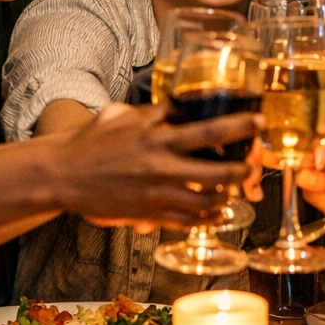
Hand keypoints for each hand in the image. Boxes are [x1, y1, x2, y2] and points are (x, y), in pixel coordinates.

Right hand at [55, 102, 259, 229]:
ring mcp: (157, 195)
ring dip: (227, 197)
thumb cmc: (92, 142)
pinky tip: (218, 214)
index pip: (209, 132)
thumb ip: (155, 112)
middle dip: (243, 171)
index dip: (240, 127)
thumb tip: (178, 103)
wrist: (64, 175)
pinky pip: (188, 221)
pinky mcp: (149, 215)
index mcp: (158, 139)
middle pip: (218, 174)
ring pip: (208, 202)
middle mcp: (162, 168)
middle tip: (253, 166)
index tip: (260, 121)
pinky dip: (208, 219)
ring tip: (236, 190)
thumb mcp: (124, 116)